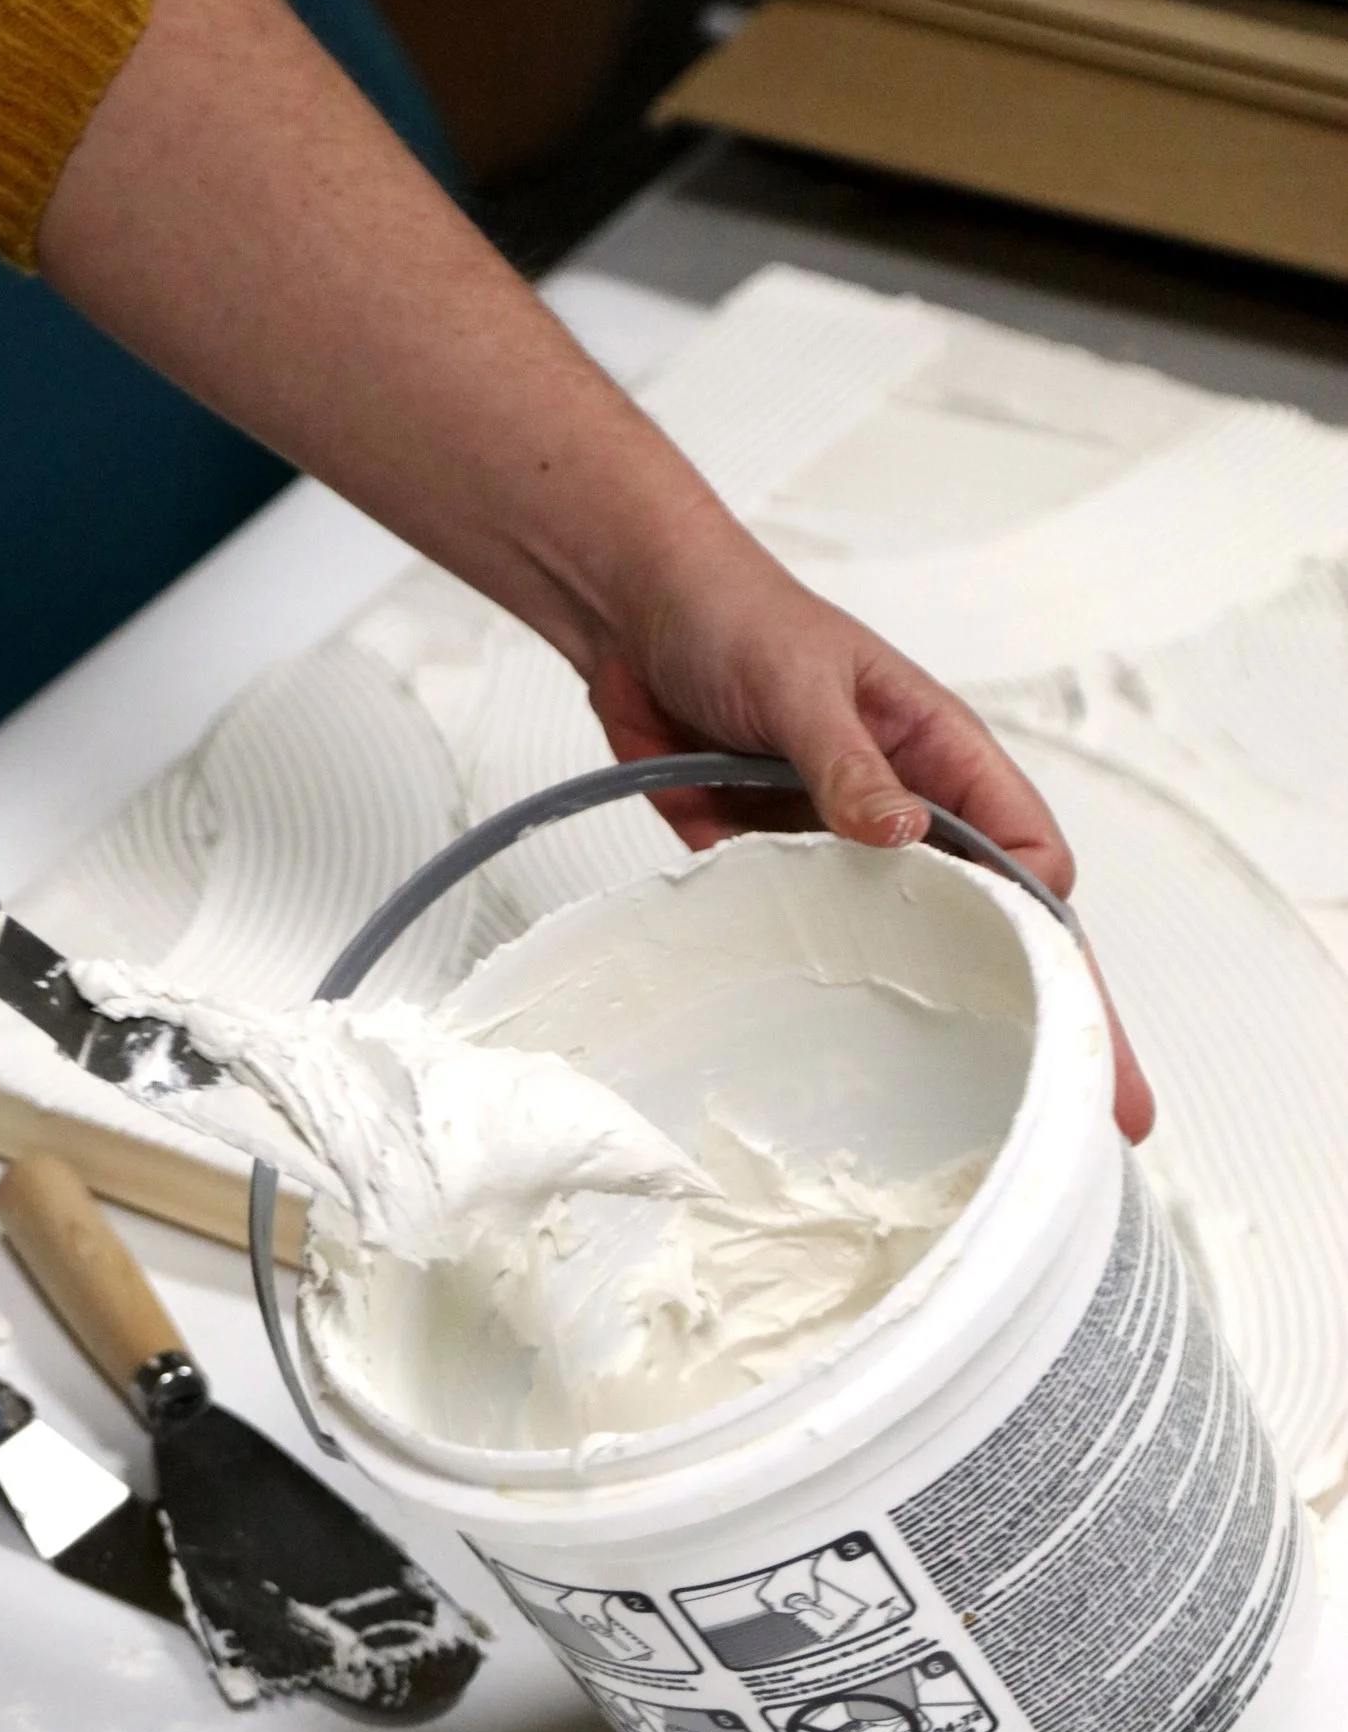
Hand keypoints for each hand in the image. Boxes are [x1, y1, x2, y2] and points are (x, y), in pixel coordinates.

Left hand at [589, 548, 1155, 1141]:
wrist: (635, 618)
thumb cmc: (741, 618)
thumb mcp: (804, 686)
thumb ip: (851, 763)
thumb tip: (905, 830)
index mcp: (943, 759)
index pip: (1028, 858)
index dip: (1052, 932)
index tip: (1059, 1003)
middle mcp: (905, 814)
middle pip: (993, 925)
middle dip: (1044, 1008)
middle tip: (1096, 1105)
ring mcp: (841, 851)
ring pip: (906, 948)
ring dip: (935, 1020)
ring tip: (981, 1113)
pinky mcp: (774, 870)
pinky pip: (810, 943)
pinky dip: (828, 996)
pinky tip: (846, 1061)